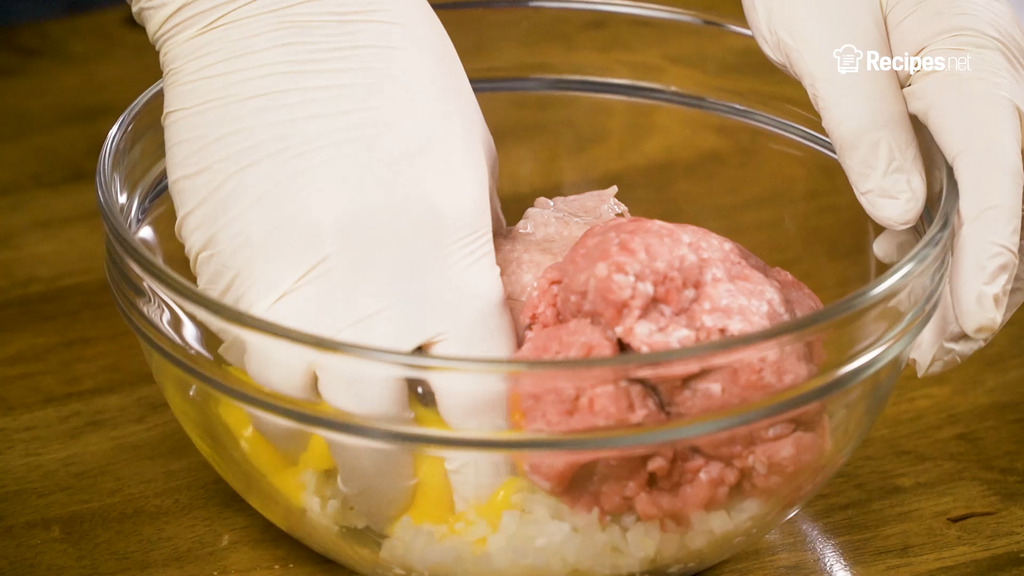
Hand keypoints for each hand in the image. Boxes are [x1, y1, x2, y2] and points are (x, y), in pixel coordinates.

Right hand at [130, 0, 516, 527]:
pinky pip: (249, 369)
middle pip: (385, 431)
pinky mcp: (228, 279)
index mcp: (453, 267)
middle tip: (393, 497)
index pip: (478, 395)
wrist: (284, 20)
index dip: (481, 452)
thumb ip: (469, 251)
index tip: (479, 486)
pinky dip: (269, 399)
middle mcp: (376, 300)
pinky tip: (283, 403)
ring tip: (331, 456)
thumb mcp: (468, 163)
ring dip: (322, 445)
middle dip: (391, 478)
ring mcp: (294, 295)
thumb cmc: (396, 73)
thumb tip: (469, 309)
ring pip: (305, 415)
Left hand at [742, 0, 1023, 374]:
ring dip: (963, 265)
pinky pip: (963, 169)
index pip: (1001, 172)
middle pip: (1008, 196)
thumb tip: (899, 212)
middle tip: (937, 353)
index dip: (991, 256)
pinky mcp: (947, 95)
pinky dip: (940, 222)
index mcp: (973, 59)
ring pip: (991, 193)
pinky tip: (901, 248)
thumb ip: (866, 119)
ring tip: (925, 331)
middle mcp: (992, 78)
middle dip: (982, 283)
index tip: (971, 322)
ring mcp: (975, 87)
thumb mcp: (828, 35)